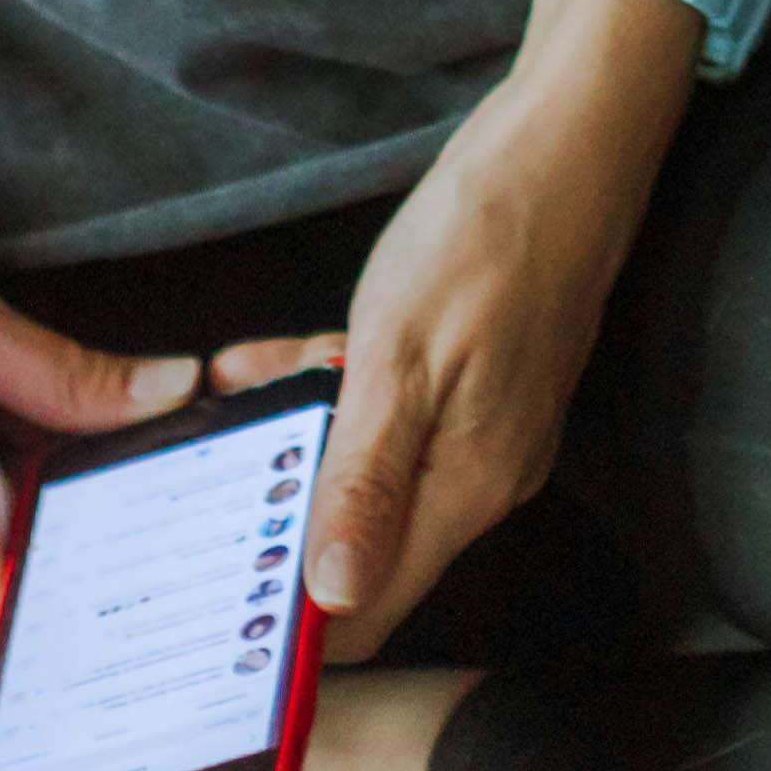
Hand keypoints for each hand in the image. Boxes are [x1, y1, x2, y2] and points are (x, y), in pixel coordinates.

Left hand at [227, 0, 691, 652]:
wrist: (572, 140)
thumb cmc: (486, 234)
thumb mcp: (401, 354)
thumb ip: (366, 481)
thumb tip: (334, 602)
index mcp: (467, 487)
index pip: (371, 611)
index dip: (294, 630)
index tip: (217, 612)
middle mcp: (483, 478)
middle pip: (363, 547)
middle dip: (278, 523)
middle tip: (197, 489)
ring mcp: (486, 430)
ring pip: (368, 474)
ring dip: (295, 444)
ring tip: (226, 397)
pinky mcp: (481, 384)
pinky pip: (390, 421)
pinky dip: (332, 396)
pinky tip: (275, 359)